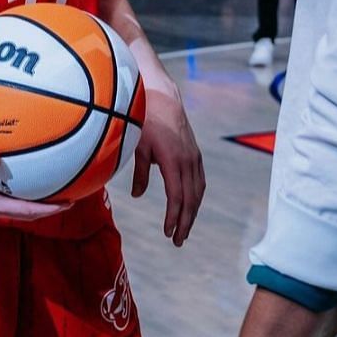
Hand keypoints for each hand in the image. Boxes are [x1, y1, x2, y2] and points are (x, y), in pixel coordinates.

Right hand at [0, 151, 65, 221]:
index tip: (66, 204)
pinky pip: (9, 199)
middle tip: (71, 200)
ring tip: (57, 194)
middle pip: (26, 213)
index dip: (46, 210)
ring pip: (18, 208)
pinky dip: (24, 195)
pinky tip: (31, 182)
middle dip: (49, 209)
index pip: (23, 210)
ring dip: (38, 204)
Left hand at [129, 83, 206, 244]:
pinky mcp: (195, 153)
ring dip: (192, 211)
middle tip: (178, 241)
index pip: (177, 197)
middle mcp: (188, 160)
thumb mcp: (137, 146)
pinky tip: (190, 205)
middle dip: (185, 221)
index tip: (168, 233)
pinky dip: (196, 196)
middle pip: (191, 198)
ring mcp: (194, 156)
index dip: (174, 217)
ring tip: (184, 229)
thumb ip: (139, 172)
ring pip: (198, 191)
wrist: (161, 96)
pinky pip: (200, 180)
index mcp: (174, 160)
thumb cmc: (145, 119)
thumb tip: (136, 195)